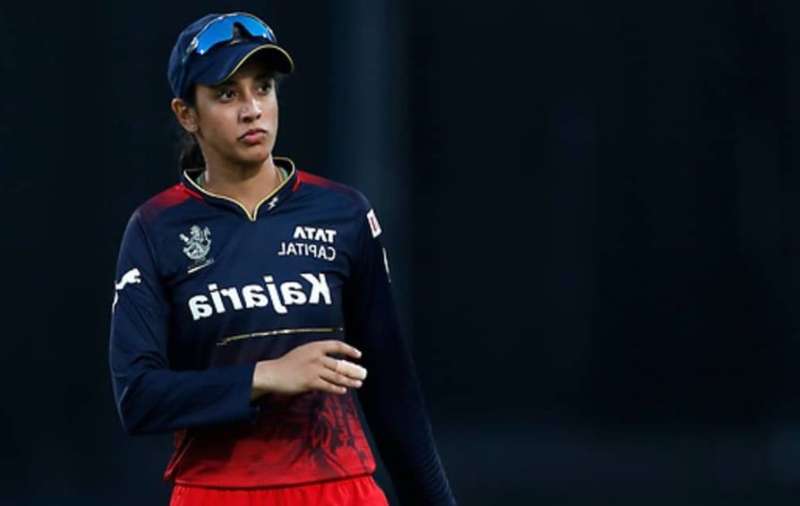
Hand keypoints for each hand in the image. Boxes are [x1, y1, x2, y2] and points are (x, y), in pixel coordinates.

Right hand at [251, 340, 366, 398]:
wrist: (272, 374)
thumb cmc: (287, 364)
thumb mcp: (303, 352)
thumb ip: (317, 355)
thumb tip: (333, 362)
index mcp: (315, 347)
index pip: (336, 345)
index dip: (349, 349)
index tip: (358, 355)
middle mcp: (316, 357)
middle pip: (339, 364)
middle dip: (353, 370)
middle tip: (363, 375)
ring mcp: (313, 369)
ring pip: (336, 376)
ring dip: (349, 381)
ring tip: (358, 384)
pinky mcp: (310, 382)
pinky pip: (327, 386)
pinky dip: (337, 389)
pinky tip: (343, 391)